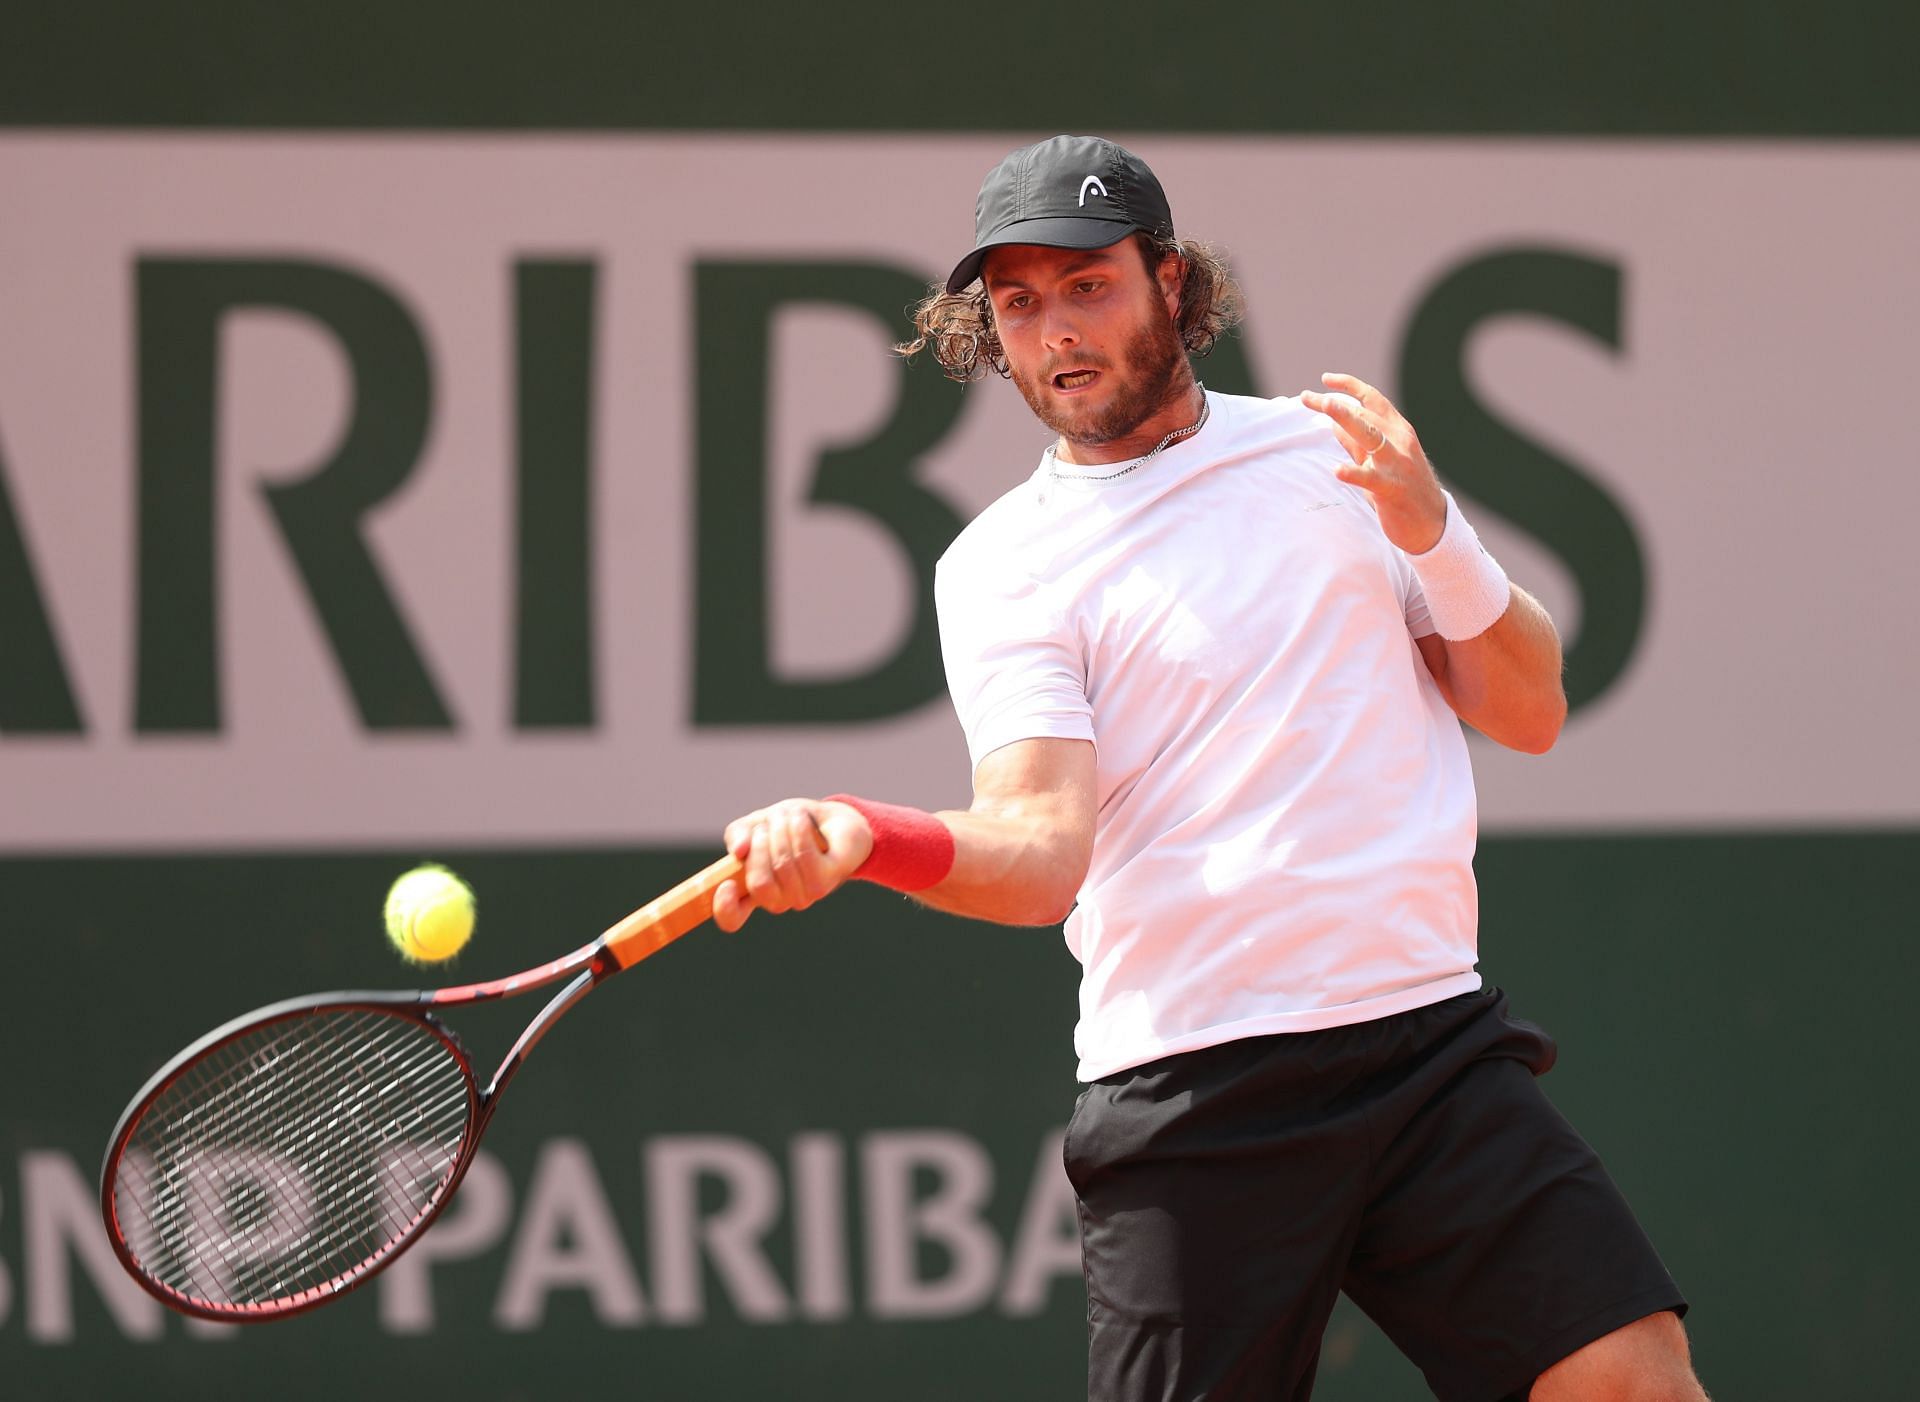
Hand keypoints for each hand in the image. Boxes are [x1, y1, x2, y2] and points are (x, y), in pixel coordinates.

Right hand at [712, 798, 873, 931]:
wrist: (833, 819)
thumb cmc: (790, 826)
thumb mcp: (756, 824)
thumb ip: (738, 834)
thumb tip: (739, 851)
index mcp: (757, 892)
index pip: (732, 918)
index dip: (724, 907)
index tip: (726, 884)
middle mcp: (781, 900)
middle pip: (760, 884)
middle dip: (760, 845)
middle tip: (768, 824)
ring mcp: (806, 894)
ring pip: (783, 864)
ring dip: (781, 829)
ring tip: (788, 814)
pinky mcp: (827, 880)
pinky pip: (805, 855)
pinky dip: (798, 828)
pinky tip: (801, 818)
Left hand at [1299, 372, 1446, 554]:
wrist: (1432, 524)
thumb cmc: (1402, 490)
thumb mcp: (1379, 460)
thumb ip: (1357, 443)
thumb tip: (1332, 424)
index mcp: (1398, 430)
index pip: (1373, 399)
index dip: (1349, 386)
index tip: (1325, 379)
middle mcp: (1399, 441)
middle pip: (1364, 414)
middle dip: (1334, 404)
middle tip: (1306, 398)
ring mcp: (1397, 464)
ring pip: (1370, 435)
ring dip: (1347, 420)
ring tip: (1326, 409)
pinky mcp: (1391, 489)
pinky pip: (1370, 478)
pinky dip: (1353, 473)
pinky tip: (1336, 470)